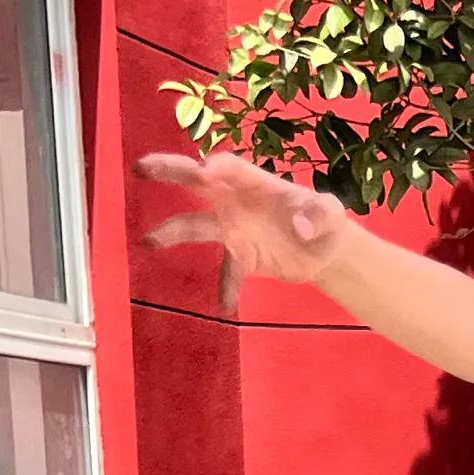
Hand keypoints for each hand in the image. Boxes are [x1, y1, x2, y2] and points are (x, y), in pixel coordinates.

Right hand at [138, 150, 354, 312]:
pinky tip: (225, 307)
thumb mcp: (333, 214)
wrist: (325, 251)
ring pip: (197, 226)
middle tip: (141, 168)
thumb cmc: (324, 221)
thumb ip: (320, 215)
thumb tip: (300, 227)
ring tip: (148, 240)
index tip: (203, 170)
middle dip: (170, 171)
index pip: (233, 169)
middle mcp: (238, 201)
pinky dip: (226, 288)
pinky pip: (227, 272)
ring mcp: (235, 228)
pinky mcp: (241, 256)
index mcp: (257, 183)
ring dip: (172, 231)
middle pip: (198, 181)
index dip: (218, 167)